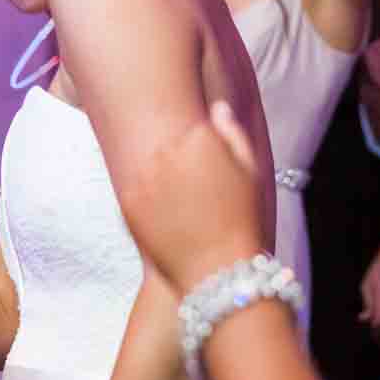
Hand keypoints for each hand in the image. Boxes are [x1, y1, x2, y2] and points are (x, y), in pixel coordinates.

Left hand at [119, 101, 265, 293]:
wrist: (218, 272)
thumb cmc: (242, 221)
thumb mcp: (251, 172)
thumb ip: (232, 133)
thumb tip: (216, 107)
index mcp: (201, 136)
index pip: (190, 128)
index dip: (201, 151)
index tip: (208, 172)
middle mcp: (169, 149)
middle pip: (165, 143)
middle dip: (176, 161)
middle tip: (192, 194)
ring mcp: (145, 175)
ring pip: (147, 165)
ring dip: (158, 179)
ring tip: (179, 209)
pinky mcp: (128, 201)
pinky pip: (134, 191)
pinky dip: (145, 202)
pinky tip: (166, 221)